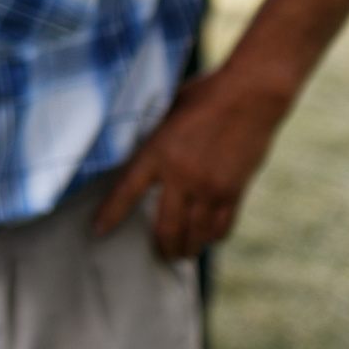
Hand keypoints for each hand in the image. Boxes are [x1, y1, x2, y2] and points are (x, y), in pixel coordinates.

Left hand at [93, 66, 292, 259]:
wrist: (251, 95)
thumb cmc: (205, 95)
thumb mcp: (167, 113)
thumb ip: (155, 138)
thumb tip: (141, 154)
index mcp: (157, 152)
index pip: (126, 192)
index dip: (110, 215)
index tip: (98, 232)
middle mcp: (182, 175)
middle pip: (166, 227)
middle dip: (161, 247)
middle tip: (159, 254)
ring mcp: (210, 186)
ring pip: (195, 234)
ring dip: (187, 248)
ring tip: (182, 253)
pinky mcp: (235, 191)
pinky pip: (222, 227)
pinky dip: (213, 237)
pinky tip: (208, 238)